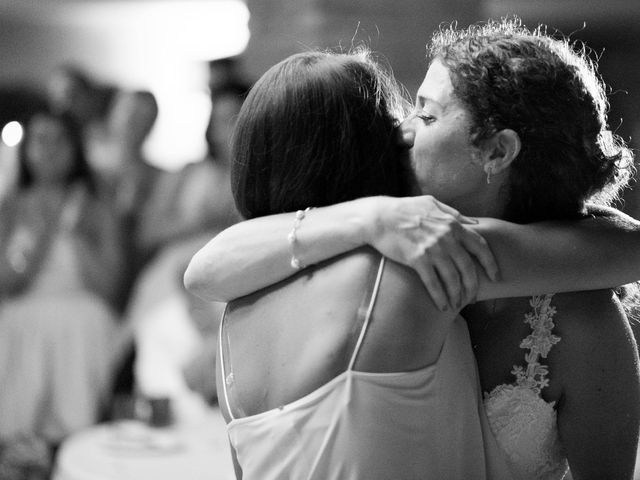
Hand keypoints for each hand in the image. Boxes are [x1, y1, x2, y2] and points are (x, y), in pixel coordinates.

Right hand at [364, 196, 498, 310]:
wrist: (379, 218)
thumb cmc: (405, 209)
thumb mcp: (433, 203)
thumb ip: (454, 214)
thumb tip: (474, 222)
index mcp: (453, 224)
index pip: (480, 246)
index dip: (490, 264)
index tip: (495, 276)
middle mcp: (446, 238)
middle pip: (468, 268)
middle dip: (473, 286)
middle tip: (473, 297)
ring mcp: (432, 249)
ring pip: (452, 279)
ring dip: (457, 295)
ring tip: (457, 304)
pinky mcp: (417, 260)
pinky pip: (433, 283)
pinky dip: (440, 297)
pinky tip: (442, 306)